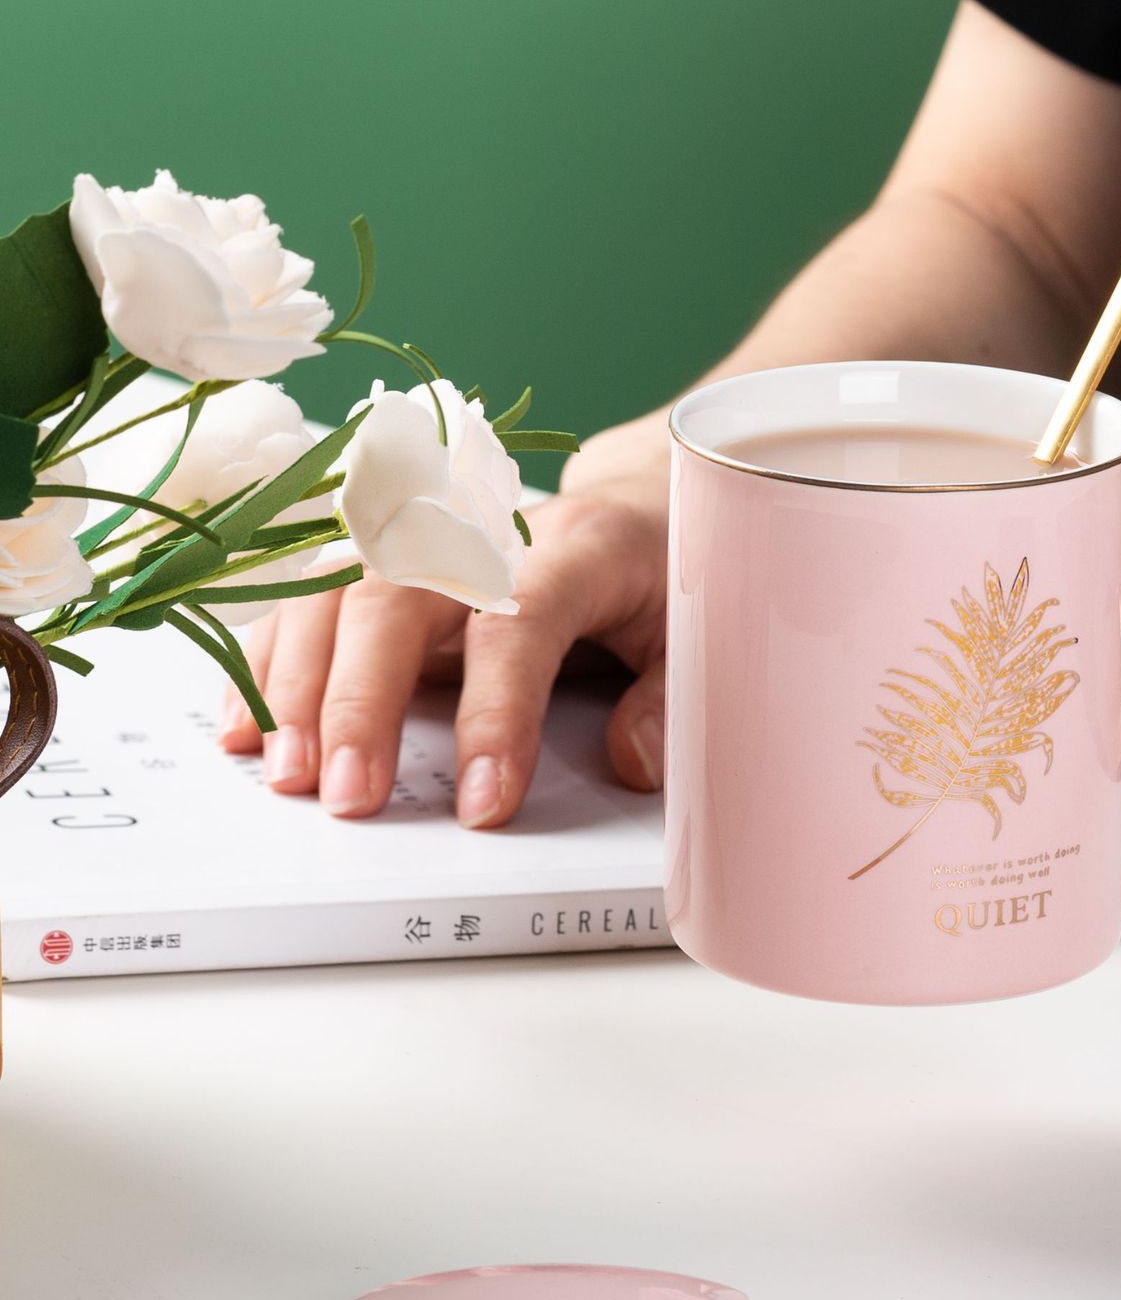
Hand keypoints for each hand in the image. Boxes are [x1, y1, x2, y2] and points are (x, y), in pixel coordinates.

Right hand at [217, 407, 671, 824]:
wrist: (631, 497)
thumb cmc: (658, 570)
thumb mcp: (694, 630)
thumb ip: (667, 699)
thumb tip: (630, 762)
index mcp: (576, 543)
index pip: (521, 619)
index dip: (498, 712)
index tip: (485, 802)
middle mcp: (482, 528)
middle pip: (399, 594)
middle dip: (364, 699)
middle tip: (349, 797)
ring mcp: (422, 536)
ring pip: (337, 589)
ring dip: (301, 682)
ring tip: (287, 774)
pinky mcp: (383, 561)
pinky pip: (308, 599)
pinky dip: (270, 662)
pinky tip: (248, 727)